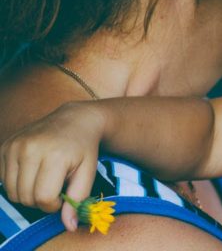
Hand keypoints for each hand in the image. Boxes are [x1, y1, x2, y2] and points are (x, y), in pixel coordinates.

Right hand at [0, 101, 105, 230]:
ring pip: (11, 191)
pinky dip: (17, 182)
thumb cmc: (84, 149)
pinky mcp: (5, 146)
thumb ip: (78, 200)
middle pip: (25, 197)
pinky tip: (33, 170)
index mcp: (55, 155)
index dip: (53, 205)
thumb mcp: (88, 173)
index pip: (43, 198)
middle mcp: (31, 149)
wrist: (75, 120)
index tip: (62, 195)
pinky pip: (3, 179)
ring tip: (44, 180)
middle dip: (40, 201)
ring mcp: (15, 146)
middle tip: (54, 187)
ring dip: (27, 193)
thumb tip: (69, 226)